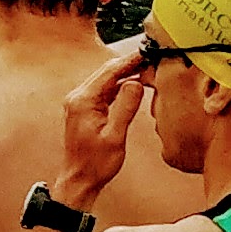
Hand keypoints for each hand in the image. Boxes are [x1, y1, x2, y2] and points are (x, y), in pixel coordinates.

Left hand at [55, 51, 145, 206]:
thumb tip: (135, 83)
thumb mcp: (115, 136)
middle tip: (152, 56)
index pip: (109, 72)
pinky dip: (120, 86)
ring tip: (148, 67)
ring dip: (126, 74)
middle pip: (107, 72)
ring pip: (106, 80)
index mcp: (83, 101)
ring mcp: (80, 103)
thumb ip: (125, 107)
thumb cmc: (95, 163)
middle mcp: (78, 98)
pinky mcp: (85, 109)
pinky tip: (135, 85)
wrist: (80, 179)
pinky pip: (105, 91)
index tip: (148, 52)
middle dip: (130, 64)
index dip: (130, 60)